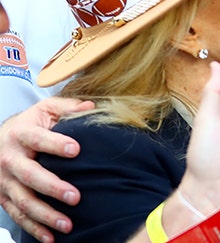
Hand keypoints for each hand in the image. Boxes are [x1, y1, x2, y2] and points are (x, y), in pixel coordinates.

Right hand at [0, 97, 94, 242]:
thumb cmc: (30, 124)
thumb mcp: (45, 110)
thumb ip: (68, 108)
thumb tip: (92, 107)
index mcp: (21, 134)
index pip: (38, 139)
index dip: (55, 144)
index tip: (76, 150)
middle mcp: (10, 159)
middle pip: (30, 176)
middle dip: (52, 187)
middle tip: (75, 196)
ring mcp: (5, 181)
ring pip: (23, 201)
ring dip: (45, 215)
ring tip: (68, 224)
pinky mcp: (4, 198)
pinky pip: (18, 216)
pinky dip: (34, 229)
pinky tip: (50, 238)